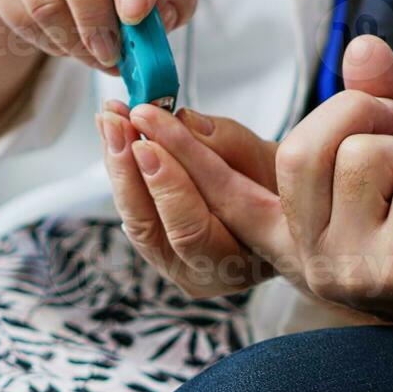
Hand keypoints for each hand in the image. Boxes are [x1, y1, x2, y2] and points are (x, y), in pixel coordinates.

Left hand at [98, 101, 273, 298]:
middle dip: (129, 168)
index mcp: (236, 267)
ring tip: (109, 117)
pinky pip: (132, 206)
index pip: (190, 229)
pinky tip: (113, 130)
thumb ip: (230, 145)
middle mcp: (198, 274)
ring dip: (116, 162)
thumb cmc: (283, 191)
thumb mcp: (272, 163)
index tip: (149, 137)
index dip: (168, 183)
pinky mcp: (155, 242)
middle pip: (149, 226)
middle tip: (118, 121)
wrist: (280, 209)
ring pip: (132, 215)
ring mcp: (171, 262)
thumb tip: (184, 123)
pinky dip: (121, 165)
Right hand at [137, 36, 392, 351]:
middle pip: (303, 148)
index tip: (137, 117)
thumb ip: (375, 102)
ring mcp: (351, 270)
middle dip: (361, 113)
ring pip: (360, 155)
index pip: (226, 194)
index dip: (183, 156)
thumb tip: (359, 45)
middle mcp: (310, 259)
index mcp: (296, 234)